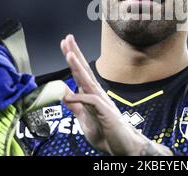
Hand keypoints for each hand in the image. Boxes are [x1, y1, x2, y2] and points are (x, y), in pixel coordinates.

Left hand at [60, 34, 171, 155]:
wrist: (123, 148)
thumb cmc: (107, 133)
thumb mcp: (85, 119)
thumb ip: (75, 106)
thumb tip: (64, 94)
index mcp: (92, 94)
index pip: (81, 73)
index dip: (73, 58)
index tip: (66, 44)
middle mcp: (97, 94)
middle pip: (84, 71)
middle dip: (75, 54)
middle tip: (67, 38)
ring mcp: (102, 102)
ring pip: (88, 81)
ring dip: (78, 68)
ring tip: (69, 54)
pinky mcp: (106, 112)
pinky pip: (91, 102)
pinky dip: (80, 97)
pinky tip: (67, 95)